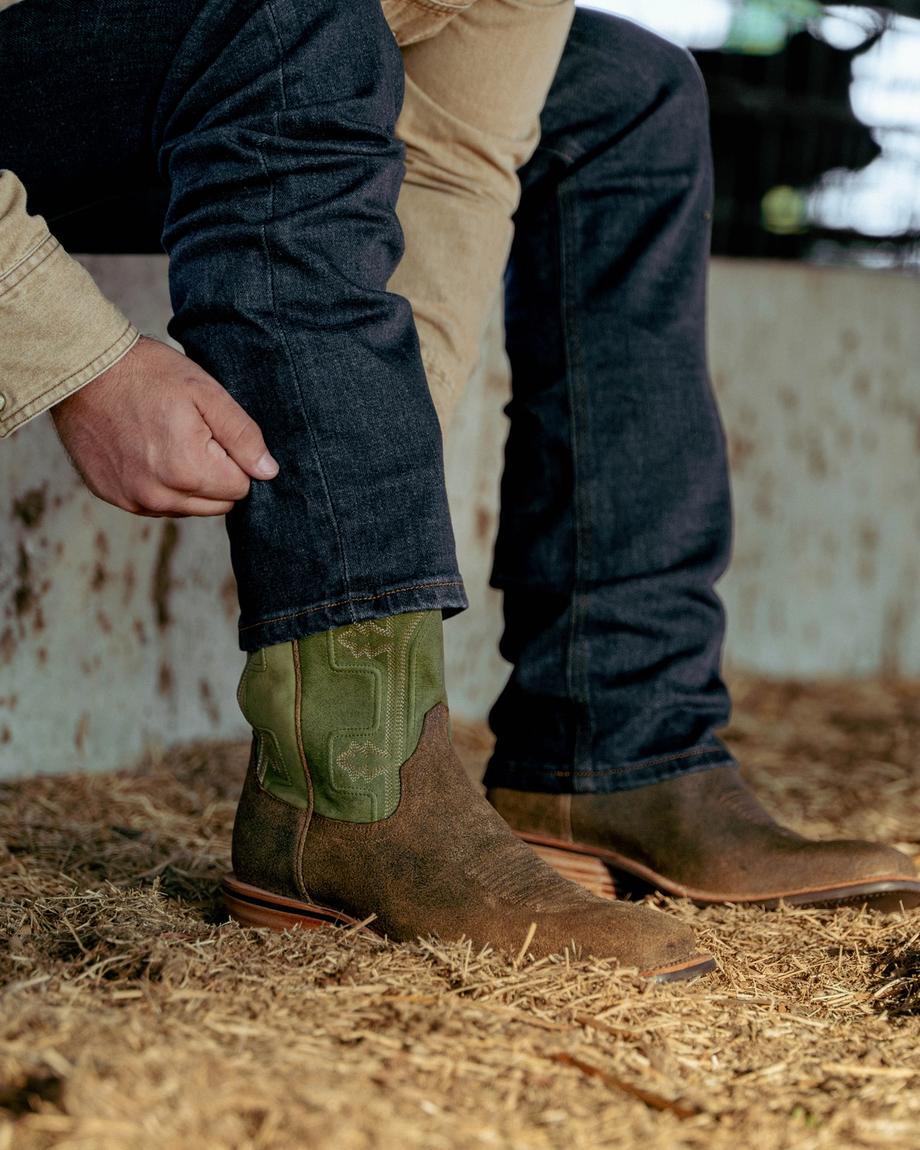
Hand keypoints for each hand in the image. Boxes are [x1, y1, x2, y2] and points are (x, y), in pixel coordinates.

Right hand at [51, 337, 278, 516]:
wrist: (83, 369)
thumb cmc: (147, 374)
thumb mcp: (206, 393)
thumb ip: (243, 435)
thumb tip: (268, 472)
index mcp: (188, 472)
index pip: (240, 488)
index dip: (234, 459)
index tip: (214, 433)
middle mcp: (160, 496)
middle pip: (217, 505)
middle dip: (216, 475)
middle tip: (193, 435)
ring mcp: (134, 500)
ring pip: (188, 508)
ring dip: (189, 484)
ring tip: (168, 440)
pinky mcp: (114, 497)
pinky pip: (156, 505)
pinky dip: (160, 485)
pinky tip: (147, 451)